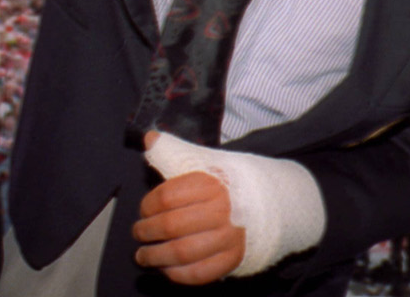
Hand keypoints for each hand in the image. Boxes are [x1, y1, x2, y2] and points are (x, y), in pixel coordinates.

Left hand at [133, 131, 245, 283]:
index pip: (167, 197)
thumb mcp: (204, 162)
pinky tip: (166, 268)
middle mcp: (221, 210)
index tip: (143, 210)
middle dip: (147, 232)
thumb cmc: (227, 183)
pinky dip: (178, 273)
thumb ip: (173, 151)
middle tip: (138, 233)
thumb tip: (149, 137)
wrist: (271, 201)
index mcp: (212, 183)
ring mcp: (229, 237)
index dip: (148, 205)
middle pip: (172, 225)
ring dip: (156, 256)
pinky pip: (200, 272)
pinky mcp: (233, 258)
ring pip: (183, 252)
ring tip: (143, 255)